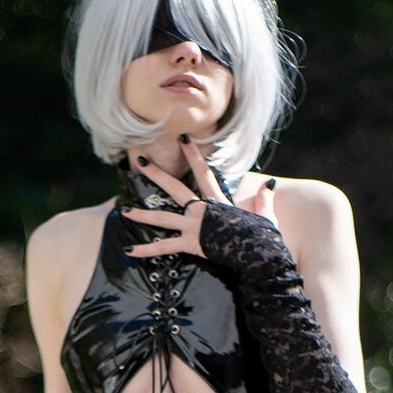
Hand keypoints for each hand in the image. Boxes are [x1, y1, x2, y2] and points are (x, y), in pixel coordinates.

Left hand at [120, 139, 284, 256]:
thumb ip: (263, 198)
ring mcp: (194, 226)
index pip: (203, 172)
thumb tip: (269, 183)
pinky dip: (145, 250)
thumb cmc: (263, 236)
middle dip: (157, 174)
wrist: (258, 254)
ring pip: (162, 218)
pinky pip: (163, 247)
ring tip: (124, 210)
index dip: (193, 154)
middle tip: (141, 162)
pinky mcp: (191, 244)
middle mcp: (202, 209)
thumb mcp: (265, 213)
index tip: (182, 139)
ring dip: (141, 214)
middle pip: (175, 188)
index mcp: (218, 201)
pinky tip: (128, 251)